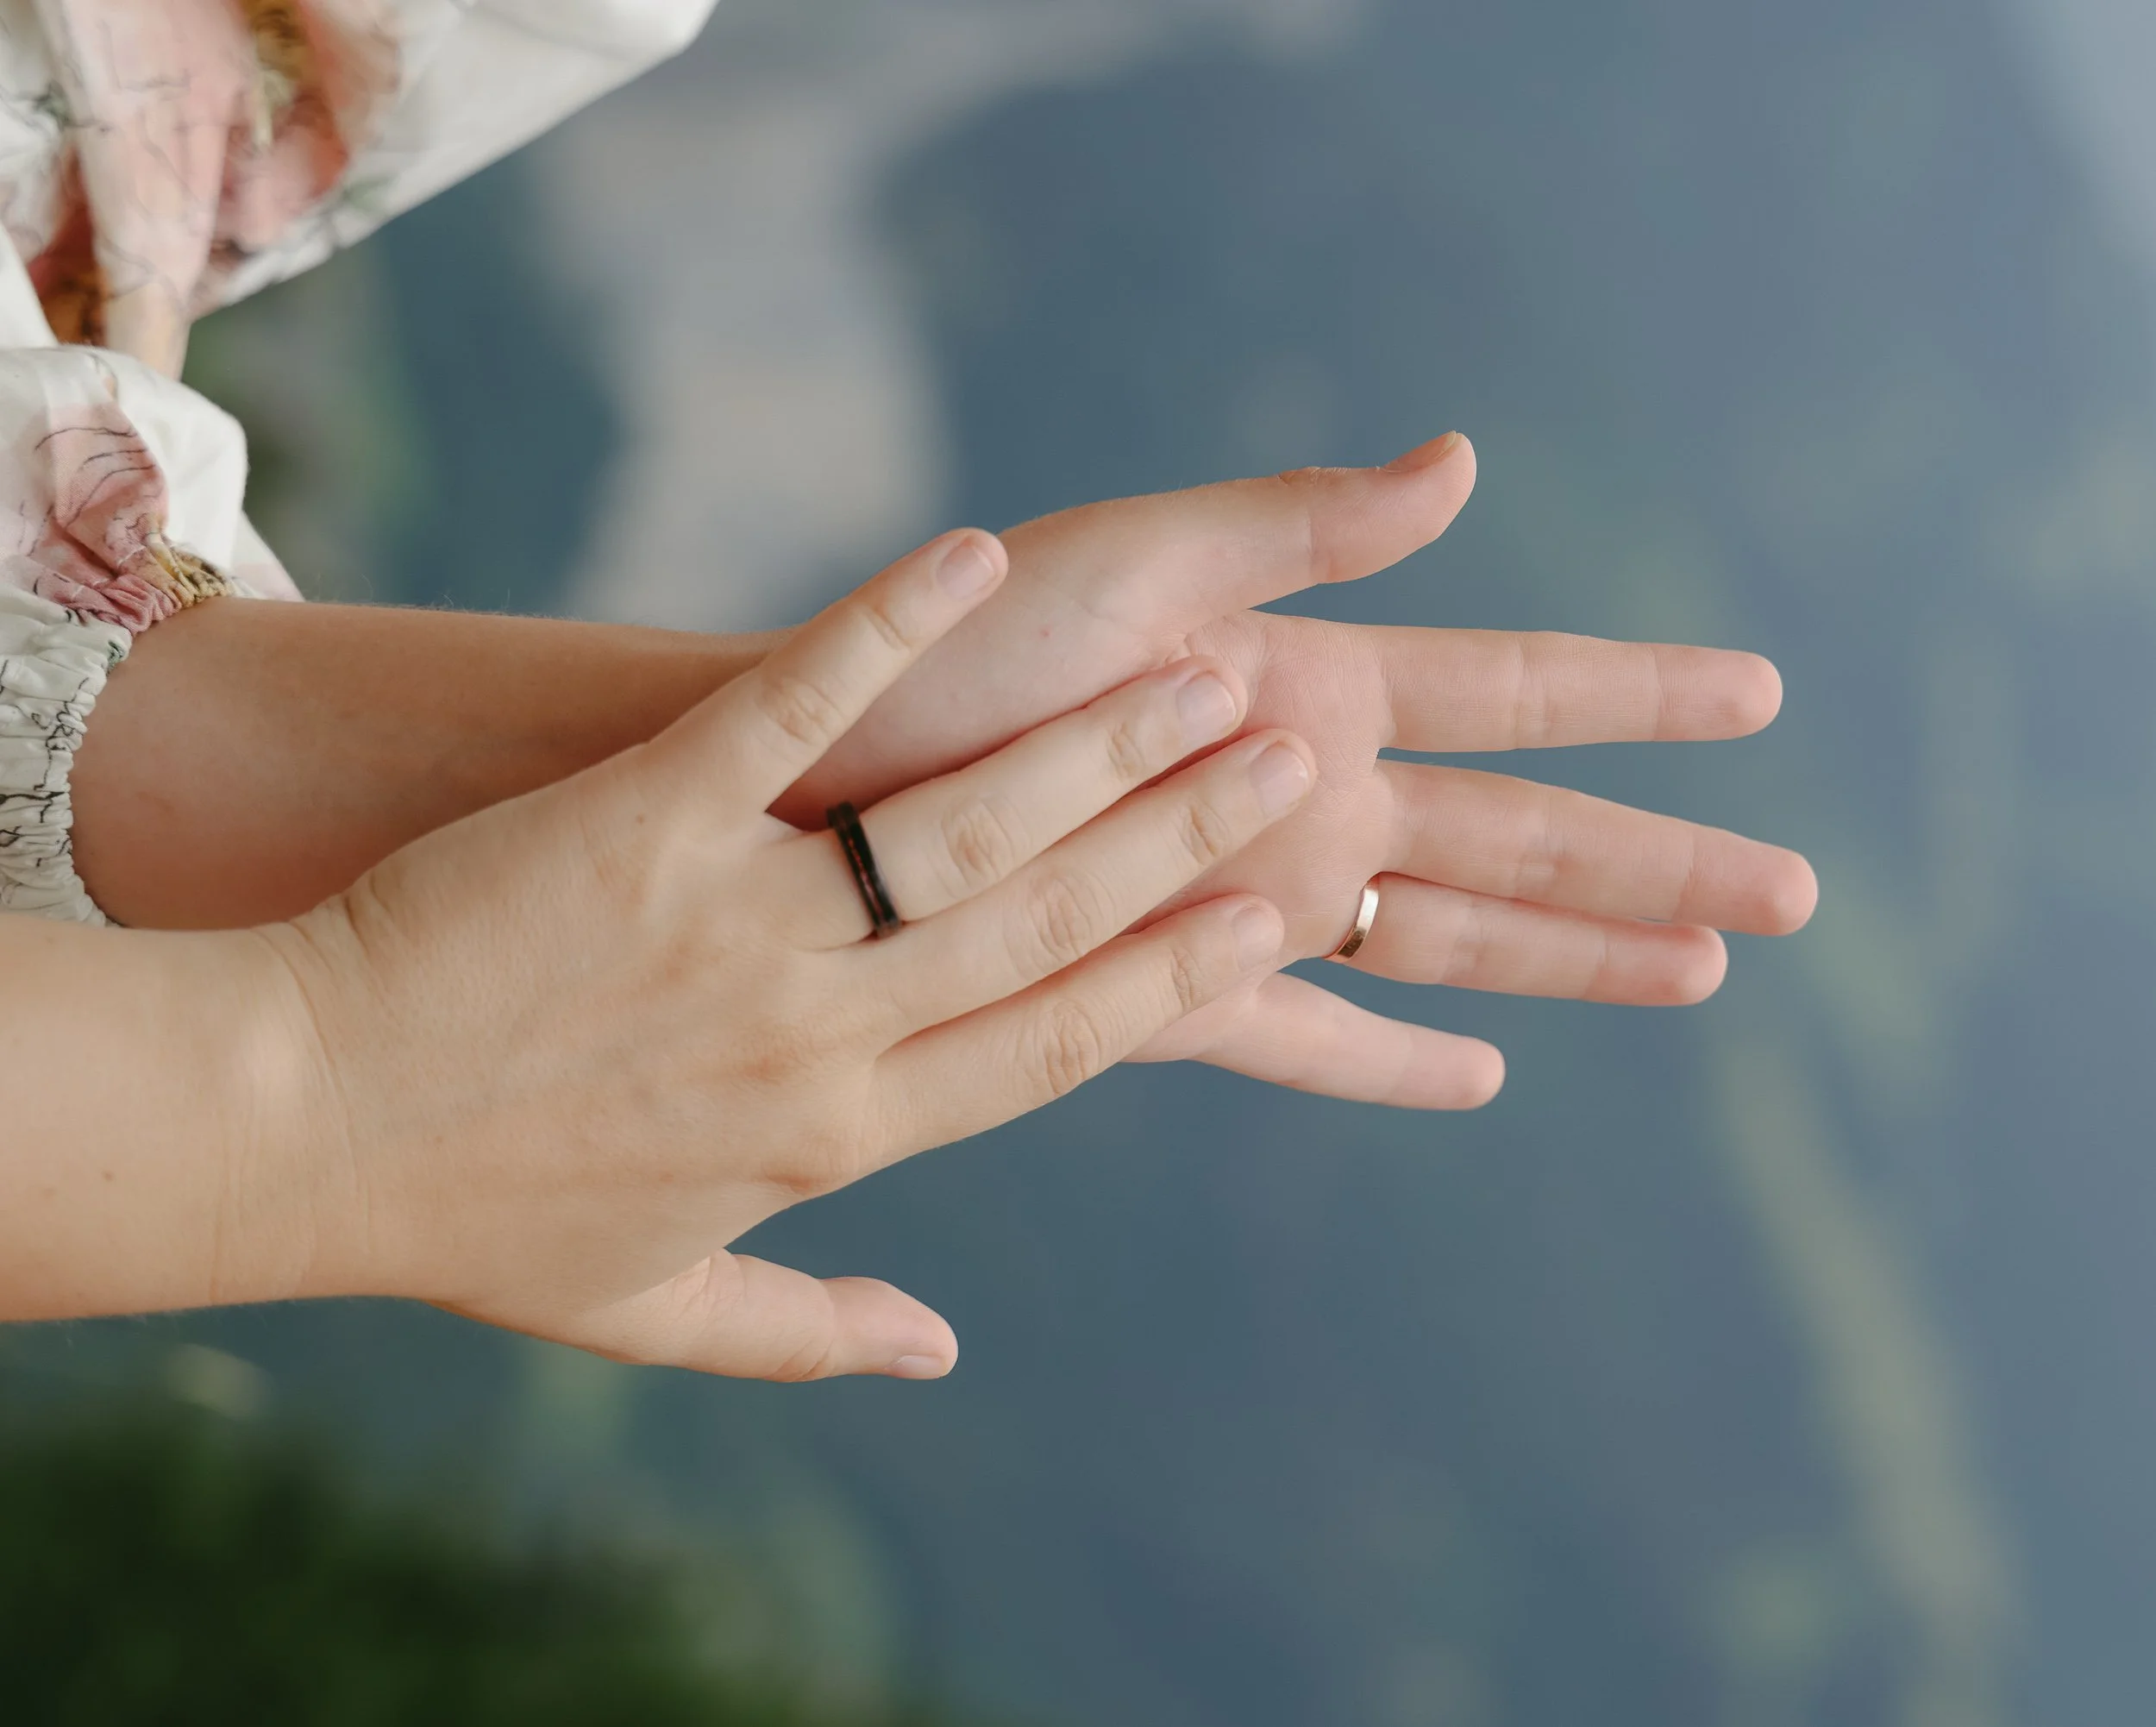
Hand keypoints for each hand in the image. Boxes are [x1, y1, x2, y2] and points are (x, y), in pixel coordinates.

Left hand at [259, 530, 1308, 1379]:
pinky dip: (887, 628)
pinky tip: (976, 554)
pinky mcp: (640, 818)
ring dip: (1099, 748)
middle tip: (1295, 762)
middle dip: (1185, 839)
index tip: (1275, 923)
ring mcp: (732, 918)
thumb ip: (812, 1334)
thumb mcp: (652, 1311)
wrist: (287, 1125)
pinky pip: (789, 710)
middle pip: (1048, 925)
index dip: (1174, 978)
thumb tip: (943, 1354)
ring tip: (1207, 676)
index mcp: (838, 1136)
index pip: (1052, 1048)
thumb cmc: (472, 1222)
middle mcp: (817, 1032)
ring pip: (963, 829)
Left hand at [787, 434, 1816, 1107]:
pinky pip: (1306, 1039)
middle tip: (1799, 890)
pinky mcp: (1168, 991)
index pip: (1513, 688)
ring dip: (1575, 958)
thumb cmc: (952, 648)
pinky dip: (1389, 1064)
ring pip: (1451, 940)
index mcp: (1307, 678)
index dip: (1639, 691)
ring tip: (1702, 978)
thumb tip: (1465, 463)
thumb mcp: (1129, 561)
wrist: (809, 772)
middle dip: (1661, 859)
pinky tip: (1480, 1074)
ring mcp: (1244, 896)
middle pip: (1523, 835)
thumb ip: (1294, 523)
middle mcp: (1301, 793)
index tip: (1763, 690)